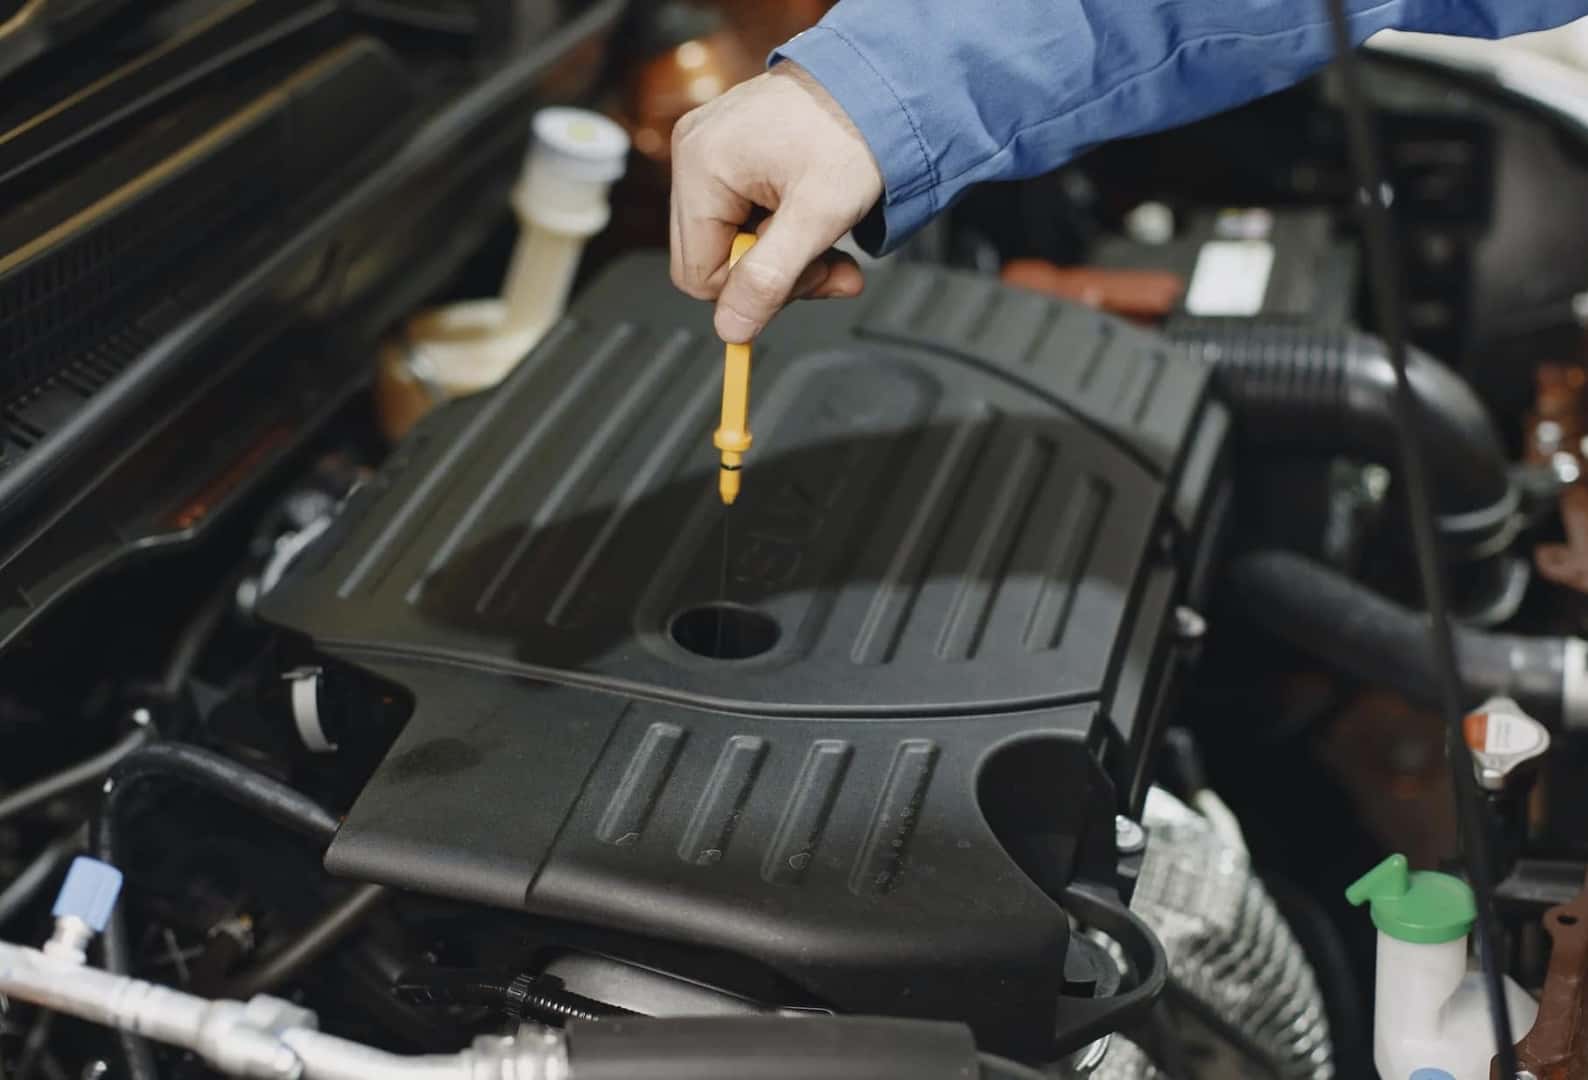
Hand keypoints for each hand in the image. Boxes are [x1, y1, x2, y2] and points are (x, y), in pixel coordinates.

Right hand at [670, 61, 884, 342]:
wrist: (879, 80)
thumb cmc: (854, 130)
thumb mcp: (818, 217)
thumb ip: (770, 280)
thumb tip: (731, 329)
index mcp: (702, 166)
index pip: (699, 274)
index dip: (753, 291)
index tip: (807, 278)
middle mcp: (693, 152)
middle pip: (712, 258)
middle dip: (775, 273)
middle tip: (828, 263)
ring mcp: (707, 146)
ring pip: (730, 239)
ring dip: (784, 253)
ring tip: (828, 235)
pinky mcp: (727, 147)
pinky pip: (740, 211)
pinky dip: (781, 226)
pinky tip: (812, 212)